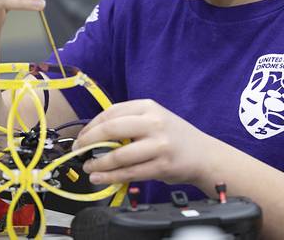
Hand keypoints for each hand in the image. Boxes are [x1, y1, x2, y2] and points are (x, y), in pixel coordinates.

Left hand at [73, 99, 218, 186]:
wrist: (204, 154)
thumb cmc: (174, 137)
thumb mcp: (154, 119)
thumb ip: (129, 122)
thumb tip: (94, 135)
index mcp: (149, 107)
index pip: (112, 112)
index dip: (92, 125)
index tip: (81, 136)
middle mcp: (154, 122)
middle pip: (112, 129)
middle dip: (89, 141)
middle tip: (79, 150)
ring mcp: (159, 144)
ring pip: (119, 154)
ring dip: (98, 163)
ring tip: (88, 167)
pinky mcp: (162, 165)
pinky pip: (130, 172)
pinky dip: (111, 176)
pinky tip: (101, 177)